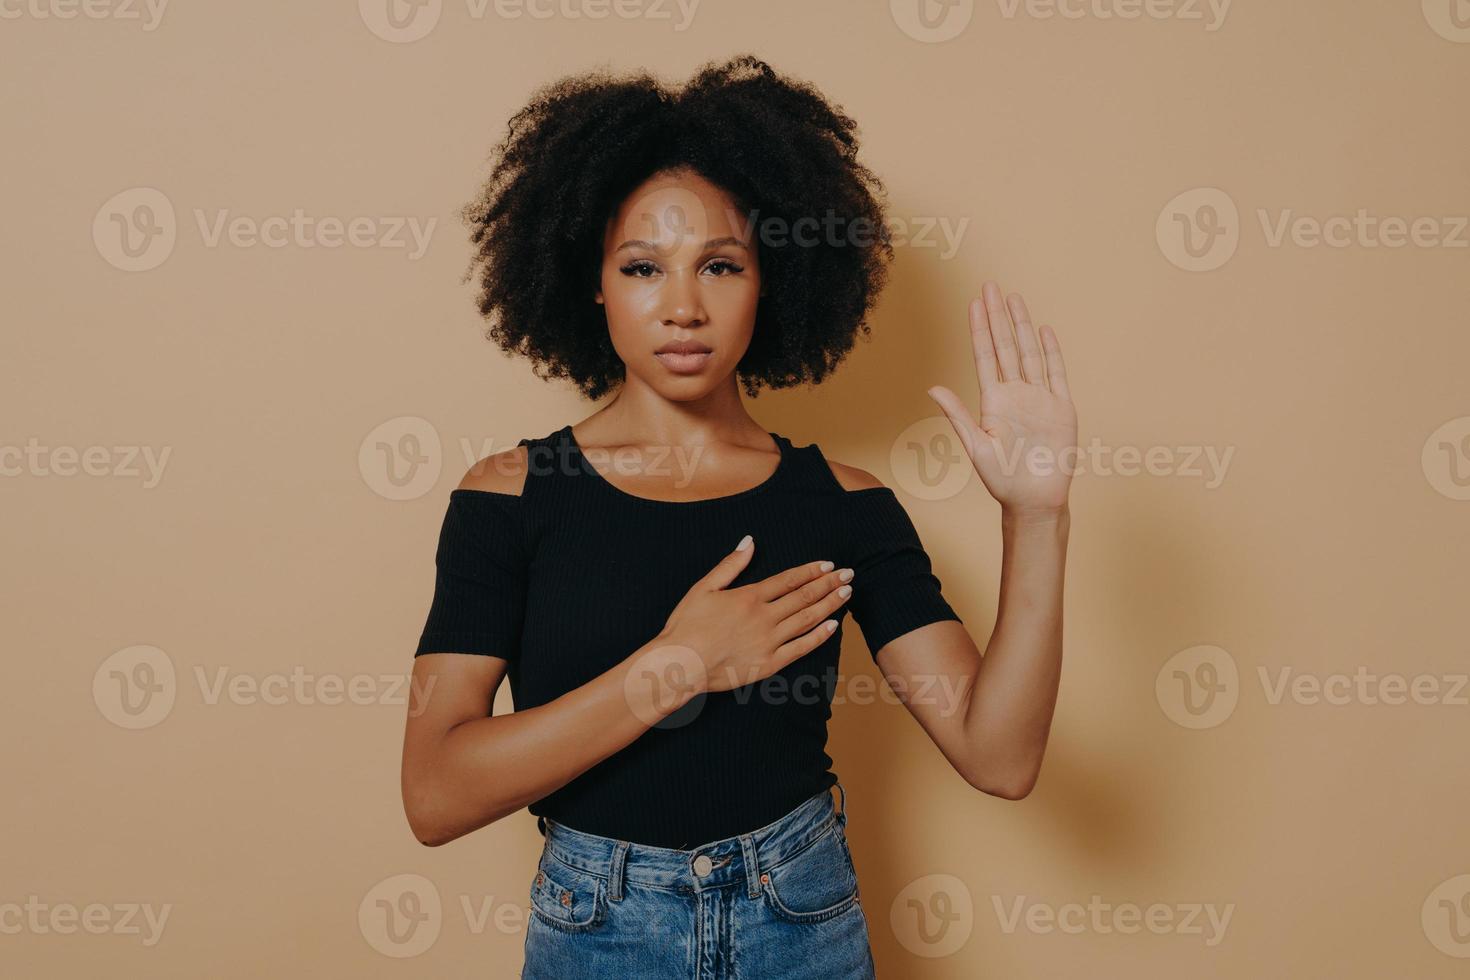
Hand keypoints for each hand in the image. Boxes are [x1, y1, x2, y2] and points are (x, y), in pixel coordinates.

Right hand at [652, 537, 852, 694]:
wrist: (680, 664)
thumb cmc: (687, 625)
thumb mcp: (703, 587)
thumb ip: (730, 565)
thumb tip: (749, 541)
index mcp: (749, 596)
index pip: (788, 579)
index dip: (811, 571)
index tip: (828, 565)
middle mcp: (764, 617)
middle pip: (804, 596)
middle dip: (829, 583)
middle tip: (849, 574)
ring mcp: (769, 641)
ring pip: (807, 619)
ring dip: (829, 605)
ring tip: (846, 593)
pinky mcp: (769, 664)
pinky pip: (801, 648)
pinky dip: (819, 636)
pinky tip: (833, 625)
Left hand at [927, 280, 1077, 516]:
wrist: (1035, 500)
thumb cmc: (1002, 479)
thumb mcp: (976, 446)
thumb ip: (957, 414)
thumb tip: (933, 388)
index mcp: (993, 402)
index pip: (985, 356)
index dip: (980, 329)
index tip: (974, 303)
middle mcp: (1015, 394)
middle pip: (1005, 346)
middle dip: (997, 316)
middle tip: (991, 286)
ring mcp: (1039, 398)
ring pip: (1029, 352)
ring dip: (1021, 325)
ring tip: (1013, 298)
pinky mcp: (1061, 407)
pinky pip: (1056, 373)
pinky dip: (1051, 351)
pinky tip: (1043, 330)